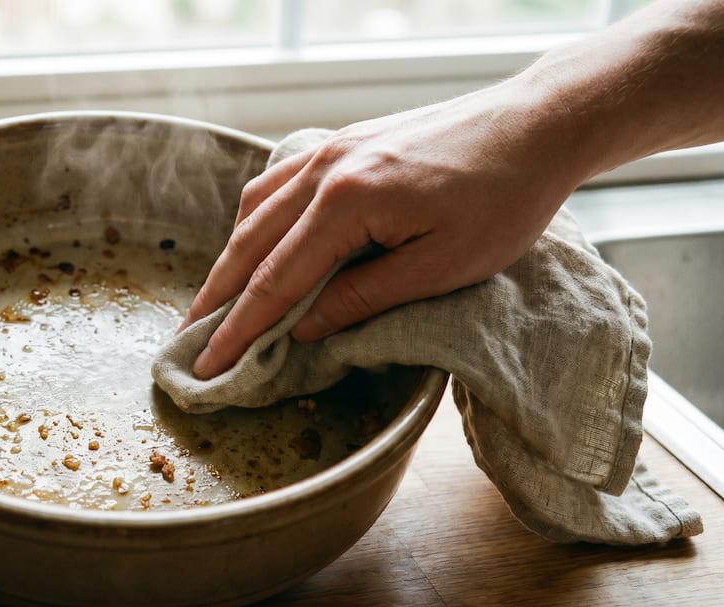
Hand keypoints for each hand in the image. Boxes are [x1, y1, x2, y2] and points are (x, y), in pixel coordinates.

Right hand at [180, 85, 584, 378]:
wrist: (537, 123)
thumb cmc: (504, 198)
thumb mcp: (441, 266)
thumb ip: (365, 297)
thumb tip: (303, 328)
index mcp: (347, 202)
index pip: (274, 280)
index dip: (238, 328)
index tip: (208, 365)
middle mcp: (325, 169)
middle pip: (249, 243)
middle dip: (216, 297)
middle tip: (186, 340)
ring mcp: (331, 149)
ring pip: (256, 209)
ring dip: (230, 258)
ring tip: (215, 301)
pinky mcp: (344, 142)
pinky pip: (279, 184)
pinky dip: (257, 221)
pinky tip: (258, 243)